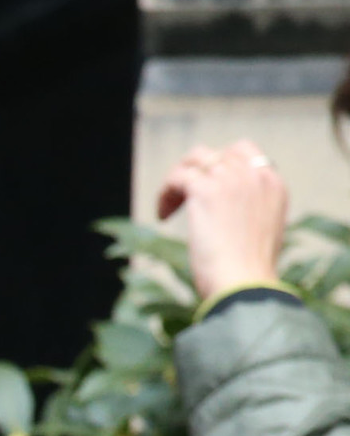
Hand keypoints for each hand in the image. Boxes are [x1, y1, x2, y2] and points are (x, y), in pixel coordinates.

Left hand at [157, 141, 289, 302]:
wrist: (245, 282)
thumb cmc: (250, 272)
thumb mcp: (262, 234)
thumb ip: (250, 212)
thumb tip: (226, 214)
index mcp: (274, 185)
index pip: (246, 153)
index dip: (222, 164)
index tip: (209, 188)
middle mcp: (255, 176)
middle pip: (218, 153)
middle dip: (198, 171)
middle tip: (185, 198)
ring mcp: (230, 180)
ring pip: (196, 159)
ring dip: (179, 178)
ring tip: (170, 206)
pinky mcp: (205, 190)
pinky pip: (177, 177)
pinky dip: (165, 193)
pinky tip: (162, 216)